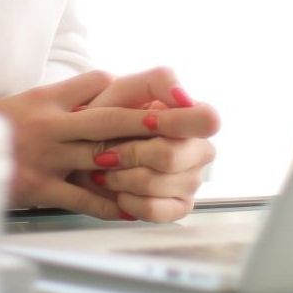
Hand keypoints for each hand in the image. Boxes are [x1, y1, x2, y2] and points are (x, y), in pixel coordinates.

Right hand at [0, 70, 195, 218]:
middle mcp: (52, 124)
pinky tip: (131, 207)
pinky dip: (108, 203)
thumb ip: (62, 96)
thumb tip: (103, 85)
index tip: (156, 92)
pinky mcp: (41, 188)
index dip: (125, 87)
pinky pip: (82, 197)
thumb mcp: (27, 99)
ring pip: (100, 157)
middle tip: (180, 119)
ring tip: (169, 163)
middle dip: (146, 120)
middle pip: (108, 119)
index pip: (95, 83)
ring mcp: (48, 157)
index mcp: (48, 99)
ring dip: (135, 161)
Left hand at [74, 66, 219, 222]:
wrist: (85, 150)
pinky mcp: (179, 206)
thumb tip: (184, 98)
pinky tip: (118, 190)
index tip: (145, 121)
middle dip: (132, 154)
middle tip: (106, 152)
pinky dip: (129, 201)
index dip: (175, 123)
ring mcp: (192, 180)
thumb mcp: (125, 88)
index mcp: (193, 115)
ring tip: (104, 170)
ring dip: (122, 178)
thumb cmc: (107, 113)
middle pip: (173, 157)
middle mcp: (200, 149)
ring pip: (160, 185)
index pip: (208, 120)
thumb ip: (158, 82)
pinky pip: (156, 210)